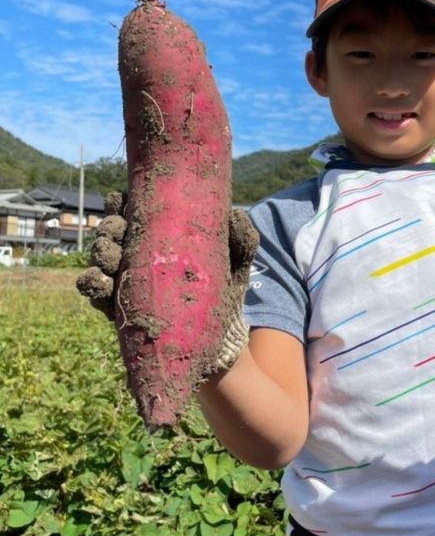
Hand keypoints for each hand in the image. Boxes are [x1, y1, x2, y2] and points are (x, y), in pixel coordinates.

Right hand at [76, 192, 257, 373]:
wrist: (222, 336)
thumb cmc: (228, 289)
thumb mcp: (238, 261)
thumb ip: (241, 238)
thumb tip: (235, 213)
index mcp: (161, 235)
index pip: (134, 211)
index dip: (120, 202)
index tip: (121, 199)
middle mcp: (139, 253)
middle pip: (112, 232)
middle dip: (108, 228)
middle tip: (116, 231)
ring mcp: (127, 280)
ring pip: (100, 259)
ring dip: (99, 254)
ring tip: (109, 258)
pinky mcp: (121, 307)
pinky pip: (96, 294)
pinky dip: (92, 285)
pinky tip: (100, 282)